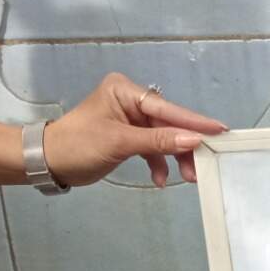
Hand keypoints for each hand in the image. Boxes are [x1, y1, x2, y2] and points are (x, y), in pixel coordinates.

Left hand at [43, 73, 227, 188]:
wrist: (49, 162)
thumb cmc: (78, 145)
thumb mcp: (119, 142)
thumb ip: (158, 141)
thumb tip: (194, 140)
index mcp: (124, 92)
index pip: (166, 108)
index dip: (193, 121)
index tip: (220, 130)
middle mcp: (130, 101)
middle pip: (169, 124)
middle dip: (184, 146)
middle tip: (204, 163)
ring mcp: (131, 120)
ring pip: (164, 138)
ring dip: (175, 158)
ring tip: (188, 177)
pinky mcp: (130, 137)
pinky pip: (153, 148)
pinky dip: (159, 163)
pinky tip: (159, 179)